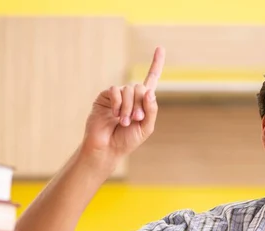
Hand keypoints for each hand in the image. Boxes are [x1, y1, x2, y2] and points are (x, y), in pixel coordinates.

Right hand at [81, 46, 165, 163]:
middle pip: (140, 87)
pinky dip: (118, 103)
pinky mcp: (105, 97)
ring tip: (124, 122)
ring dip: (129, 107)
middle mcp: (130, 96)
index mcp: (143, 102)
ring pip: (128, 90)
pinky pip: (115, 91)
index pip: (151, 79)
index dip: (156, 64)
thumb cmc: (127, 140)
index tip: (160, 48)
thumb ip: (151, 110)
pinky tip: (115, 115)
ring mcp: (117, 96)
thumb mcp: (146, 127)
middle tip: (136, 119)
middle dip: (140, 103)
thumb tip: (149, 91)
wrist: (108, 148)